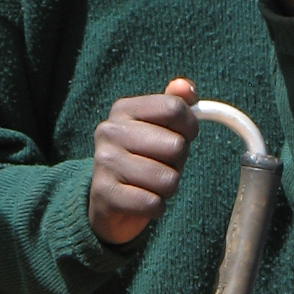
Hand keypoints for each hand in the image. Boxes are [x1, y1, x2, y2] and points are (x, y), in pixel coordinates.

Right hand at [88, 78, 198, 246]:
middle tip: (159, 165)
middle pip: (176, 145)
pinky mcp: (105, 194)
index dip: (189, 127)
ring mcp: (104, 162)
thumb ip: (174, 104)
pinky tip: (141, 200)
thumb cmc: (142, 159)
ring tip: (150, 184)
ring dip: (167, 188)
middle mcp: (109, 131)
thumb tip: (186, 87)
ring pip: (168, 179)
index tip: (182, 136)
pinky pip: (153, 203)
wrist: (107, 200)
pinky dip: (155, 207)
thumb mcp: (159, 129)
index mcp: (123, 109)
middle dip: (177, 162)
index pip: (174, 107)